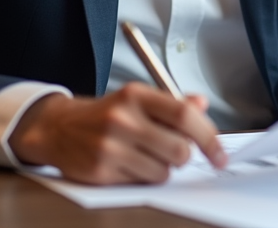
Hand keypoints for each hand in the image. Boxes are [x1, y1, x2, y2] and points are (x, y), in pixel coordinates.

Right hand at [8, 82, 226, 183]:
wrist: (58, 128)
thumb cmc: (106, 114)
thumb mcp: (137, 99)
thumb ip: (172, 103)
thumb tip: (201, 104)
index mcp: (136, 95)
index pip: (184, 115)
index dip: (208, 137)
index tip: (219, 154)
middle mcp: (122, 118)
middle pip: (179, 149)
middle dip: (184, 156)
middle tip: (174, 152)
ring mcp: (110, 146)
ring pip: (163, 171)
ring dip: (163, 169)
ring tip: (146, 156)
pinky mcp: (101, 170)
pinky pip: (142, 182)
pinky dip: (144, 177)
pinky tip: (129, 164)